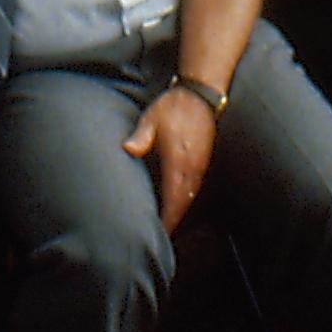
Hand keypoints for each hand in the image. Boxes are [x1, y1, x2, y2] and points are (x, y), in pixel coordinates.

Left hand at [123, 83, 218, 234]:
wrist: (201, 94)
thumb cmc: (173, 107)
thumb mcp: (152, 119)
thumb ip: (141, 137)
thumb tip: (128, 149)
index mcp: (178, 161)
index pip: (174, 199)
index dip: (168, 218)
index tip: (161, 233)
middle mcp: (192, 167)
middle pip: (184, 204)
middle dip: (173, 222)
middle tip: (161, 237)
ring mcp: (200, 165)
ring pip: (191, 197)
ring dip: (180, 212)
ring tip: (168, 226)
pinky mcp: (203, 161)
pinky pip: (195, 188)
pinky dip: (186, 200)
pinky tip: (177, 204)